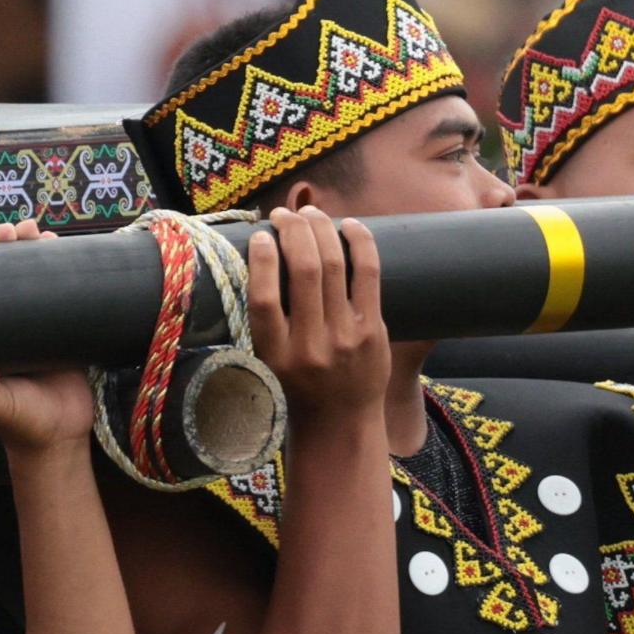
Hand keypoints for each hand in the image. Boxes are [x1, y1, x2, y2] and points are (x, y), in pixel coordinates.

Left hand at [0, 221, 97, 448]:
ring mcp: (29, 320)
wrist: (59, 438)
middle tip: (9, 233)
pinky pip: (57, 286)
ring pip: (25, 272)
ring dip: (28, 247)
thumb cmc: (20, 423)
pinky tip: (58, 244)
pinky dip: (57, 263)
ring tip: (35, 232)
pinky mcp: (58, 326)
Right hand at [247, 205, 389, 424]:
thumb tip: (262, 253)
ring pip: (334, 266)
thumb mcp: (269, 357)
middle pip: (302, 271)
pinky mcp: (373, 330)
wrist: (342, 420)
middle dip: (293, 231)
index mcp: (276, 352)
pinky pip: (368, 274)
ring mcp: (345, 336)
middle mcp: (311, 344)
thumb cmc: (298, 383)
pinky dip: (360, 243)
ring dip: (321, 229)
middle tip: (284, 214)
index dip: (261, 259)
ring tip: (310, 213)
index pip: (264, 298)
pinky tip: (350, 225)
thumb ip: (266, 317)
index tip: (261, 235)